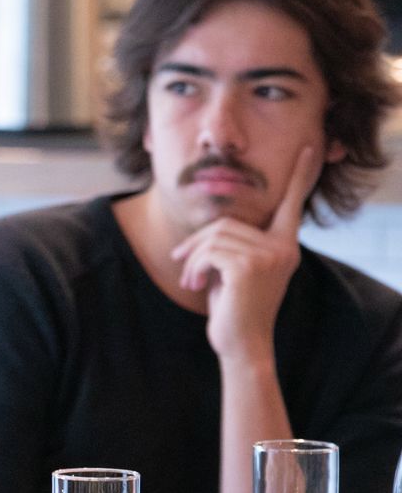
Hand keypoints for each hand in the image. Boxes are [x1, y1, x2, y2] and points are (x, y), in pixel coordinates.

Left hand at [170, 146, 317, 364]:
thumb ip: (234, 245)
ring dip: (192, 258)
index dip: (300, 175)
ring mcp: (269, 256)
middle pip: (227, 222)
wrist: (242, 343)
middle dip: (197, 243)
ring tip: (189, 279)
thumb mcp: (236, 270)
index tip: (309, 148)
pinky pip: (208, 250)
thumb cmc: (235, 307)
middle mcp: (284, 247)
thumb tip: (212, 229)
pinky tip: (192, 284)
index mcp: (285, 244)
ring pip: (213, 236)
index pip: (293, 204)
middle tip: (182, 265)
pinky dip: (193, 265)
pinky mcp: (249, 266)